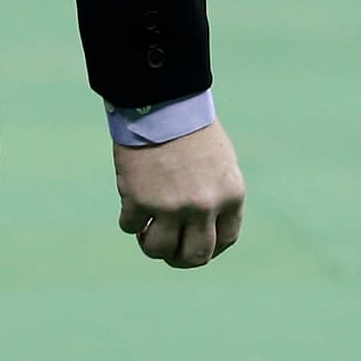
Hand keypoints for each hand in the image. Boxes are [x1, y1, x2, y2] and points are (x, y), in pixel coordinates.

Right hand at [115, 123, 243, 269]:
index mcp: (231, 195)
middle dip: (179, 258)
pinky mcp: (140, 201)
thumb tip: (201, 227)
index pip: (226, 240)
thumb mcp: (219, 163)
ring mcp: (172, 207)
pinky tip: (130, 204)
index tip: (193, 245)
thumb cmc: (191, 126)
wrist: (162, 101)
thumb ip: (216, 195)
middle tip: (167, 250)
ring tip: (145, 230)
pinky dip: (129, 220)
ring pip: (158, 250)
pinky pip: (130, 226)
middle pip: (194, 256)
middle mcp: (205, 206)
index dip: (209, 249)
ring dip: (150, 244)